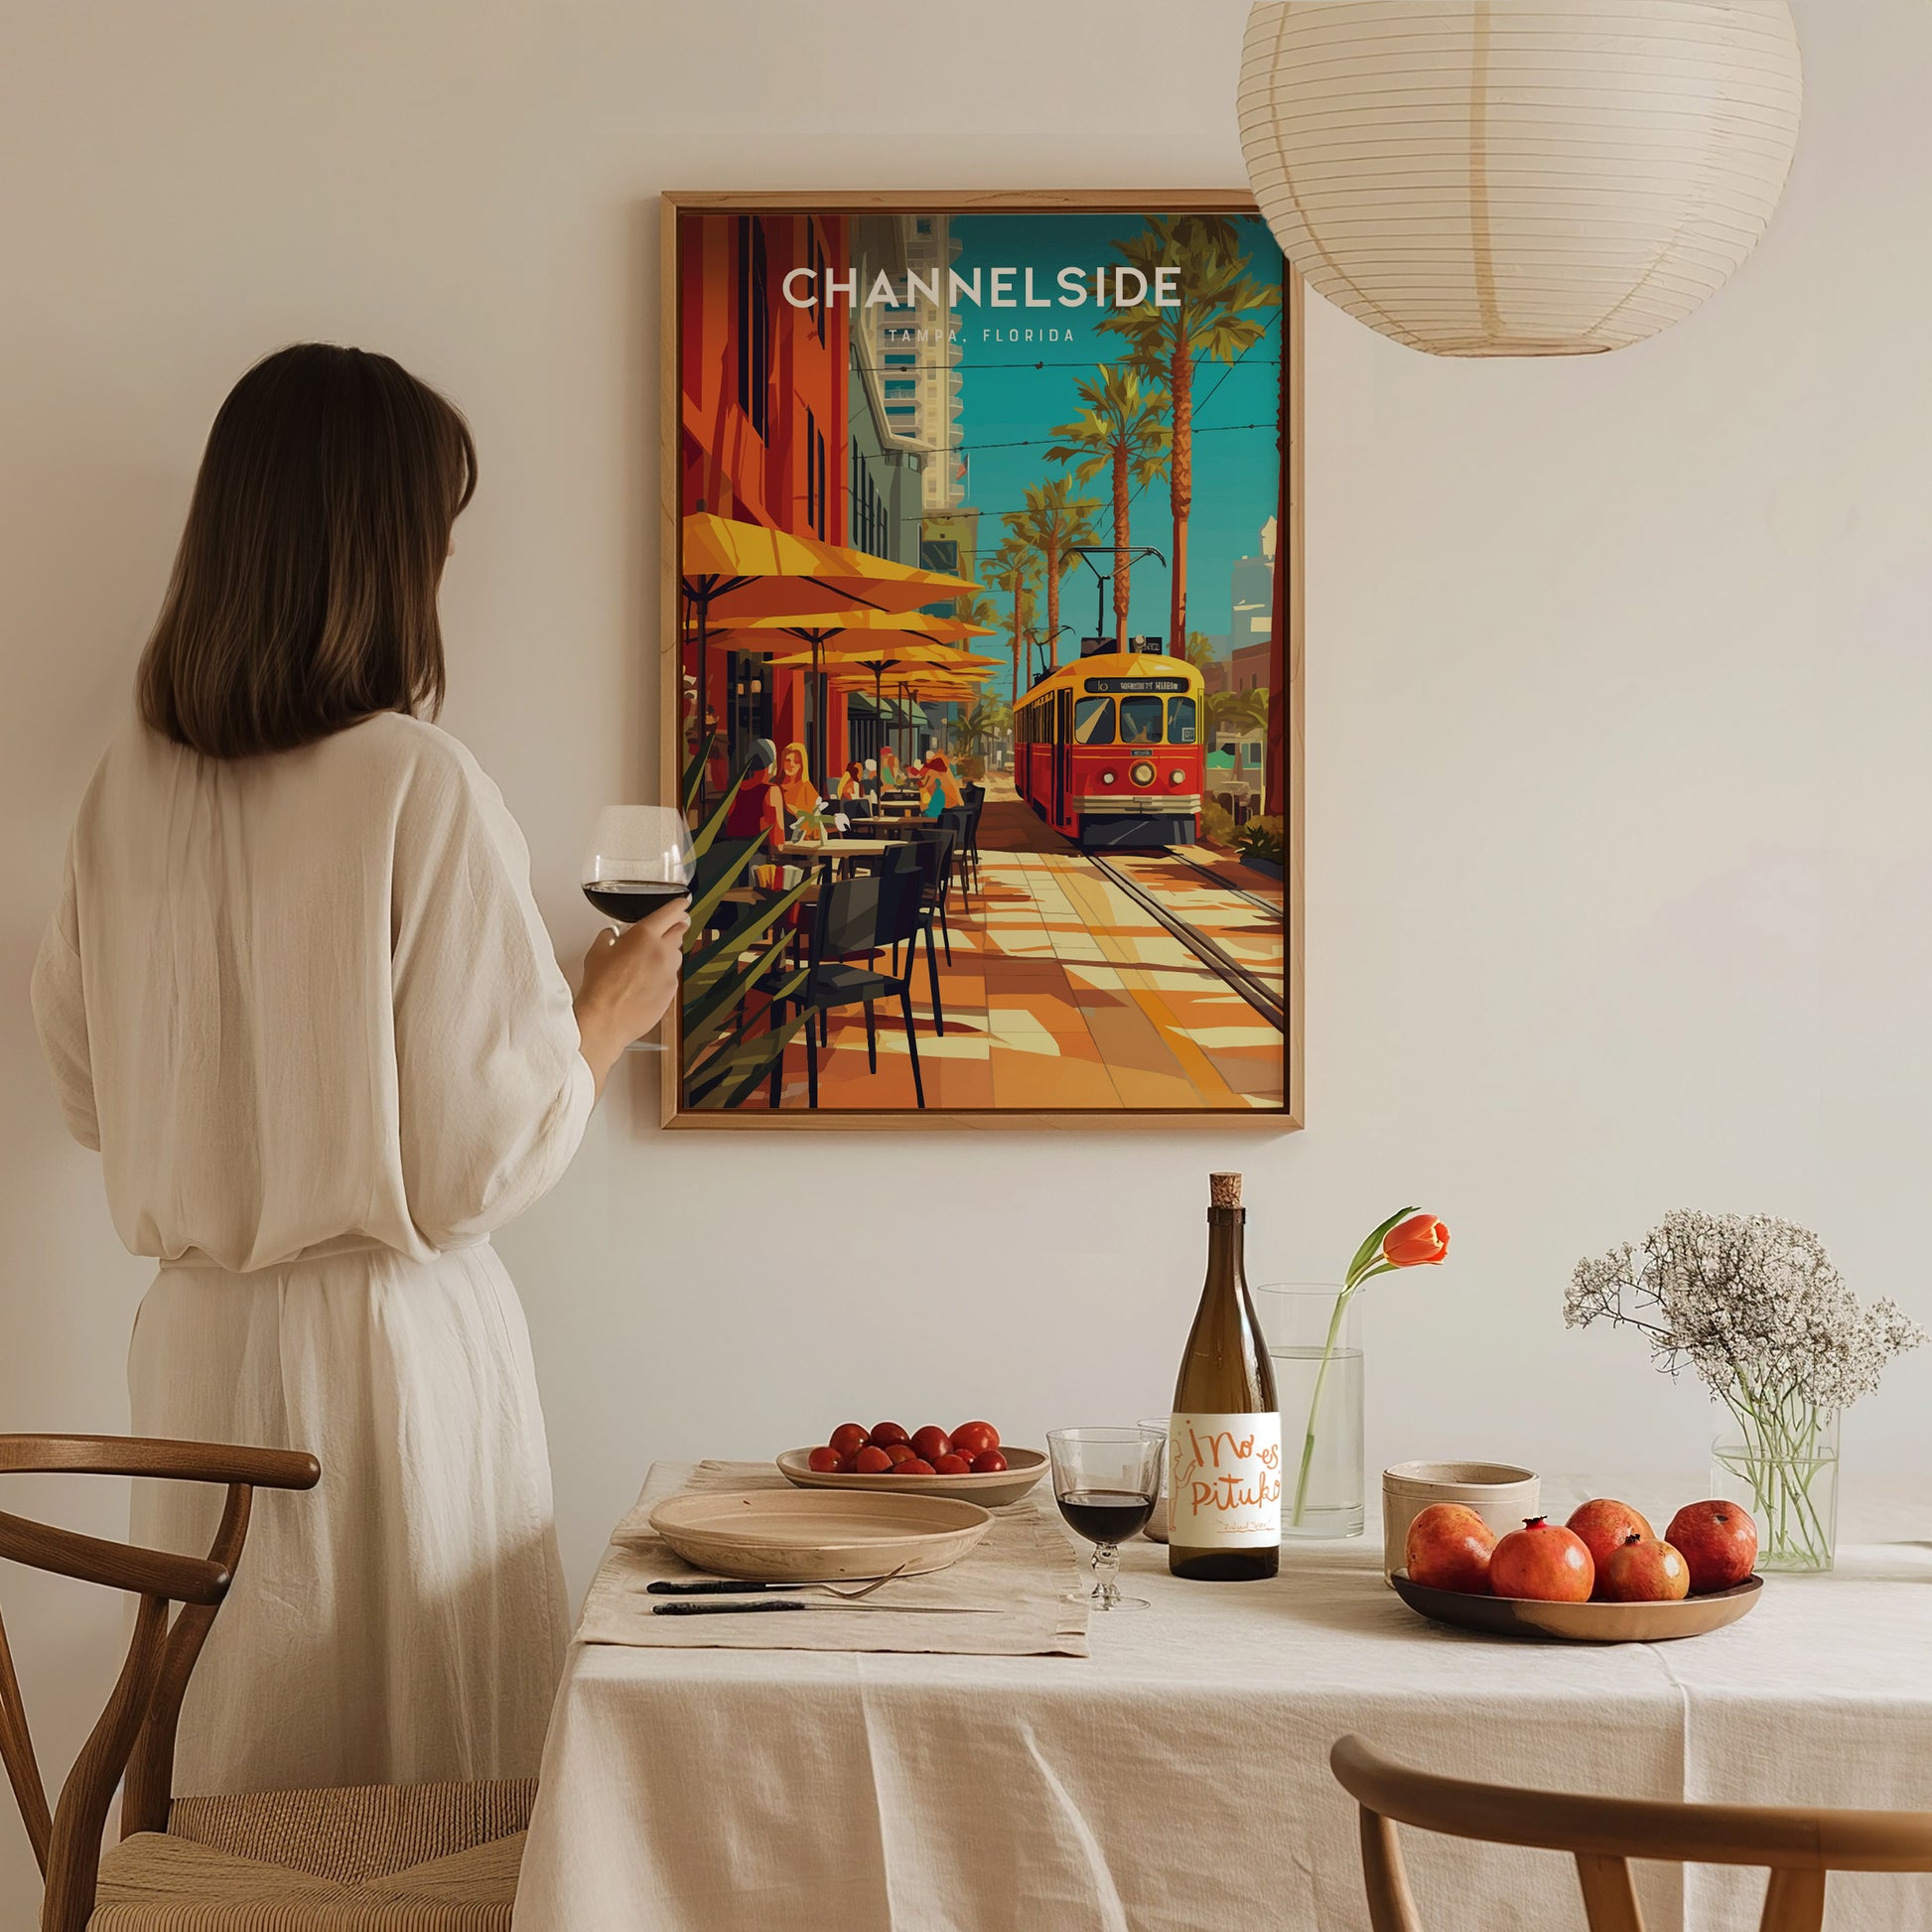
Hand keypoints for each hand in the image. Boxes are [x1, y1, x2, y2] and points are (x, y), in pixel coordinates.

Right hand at [574, 897, 690, 1095]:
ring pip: (677, 955)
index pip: (670, 913)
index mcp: (644, 935)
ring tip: (649, 962)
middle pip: (679, 931)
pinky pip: (672, 976)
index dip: (678, 906)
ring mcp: (670, 972)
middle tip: (670, 927)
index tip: (683, 903)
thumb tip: (611, 935)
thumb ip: (609, 937)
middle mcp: (662, 951)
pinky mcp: (672, 991)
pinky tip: (647, 982)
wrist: (605, 1019)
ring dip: (668, 953)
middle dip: (676, 927)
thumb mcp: (597, 952)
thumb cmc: (600, 987)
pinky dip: (664, 975)